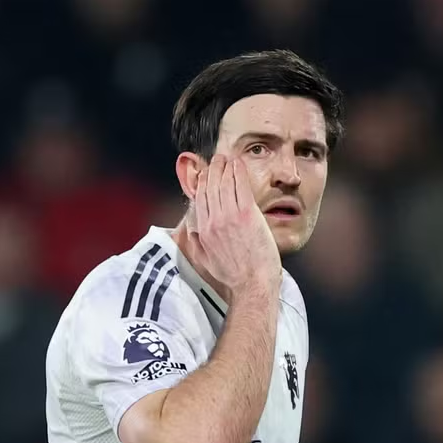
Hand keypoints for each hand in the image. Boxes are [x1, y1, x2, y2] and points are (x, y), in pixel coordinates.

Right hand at [191, 155, 281, 296]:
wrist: (253, 284)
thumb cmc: (234, 276)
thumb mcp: (206, 261)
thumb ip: (197, 244)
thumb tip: (190, 231)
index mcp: (203, 230)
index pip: (199, 198)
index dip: (202, 181)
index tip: (207, 173)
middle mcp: (213, 221)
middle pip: (210, 186)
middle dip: (213, 169)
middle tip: (218, 159)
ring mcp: (229, 216)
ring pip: (224, 182)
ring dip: (225, 166)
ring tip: (228, 158)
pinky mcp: (247, 215)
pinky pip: (240, 186)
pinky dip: (238, 172)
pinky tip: (238, 163)